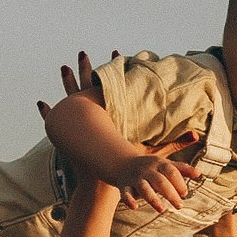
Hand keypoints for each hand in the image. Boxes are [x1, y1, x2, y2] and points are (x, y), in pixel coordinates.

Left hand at [38, 50, 202, 210]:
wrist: (98, 183)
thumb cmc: (124, 166)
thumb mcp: (151, 153)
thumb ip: (174, 144)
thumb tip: (197, 136)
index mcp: (107, 116)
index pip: (110, 88)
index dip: (112, 70)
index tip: (115, 53)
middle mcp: (90, 118)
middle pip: (86, 87)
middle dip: (84, 68)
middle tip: (81, 53)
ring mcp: (77, 127)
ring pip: (68, 99)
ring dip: (66, 83)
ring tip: (63, 67)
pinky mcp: (67, 137)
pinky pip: (53, 120)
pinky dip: (47, 112)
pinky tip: (40, 104)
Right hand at [114, 148, 201, 213]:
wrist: (124, 163)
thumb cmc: (151, 166)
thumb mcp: (166, 163)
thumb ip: (182, 168)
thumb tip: (199, 174)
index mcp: (159, 164)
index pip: (171, 171)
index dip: (179, 182)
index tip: (185, 193)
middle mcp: (147, 170)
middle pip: (160, 181)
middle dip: (170, 193)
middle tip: (180, 205)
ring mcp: (136, 178)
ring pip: (144, 188)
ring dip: (153, 199)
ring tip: (162, 210)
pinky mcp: (125, 186)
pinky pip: (126, 193)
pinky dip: (129, 200)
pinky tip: (135, 207)